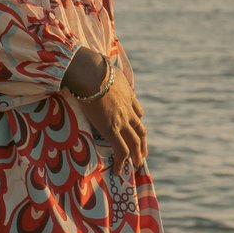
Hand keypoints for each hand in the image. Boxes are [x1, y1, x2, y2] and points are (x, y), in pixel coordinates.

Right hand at [62, 48, 146, 171]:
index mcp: (127, 94)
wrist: (91, 73)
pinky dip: (122, 161)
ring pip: (135, 141)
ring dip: (137, 154)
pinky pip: (121, 149)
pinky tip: (119, 170)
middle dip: (142, 142)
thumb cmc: (91, 67)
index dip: (137, 119)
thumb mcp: (103, 65)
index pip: (137, 110)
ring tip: (137, 164)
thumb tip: (90, 62)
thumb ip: (101, 68)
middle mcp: (128, 109)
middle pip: (140, 128)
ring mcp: (122, 120)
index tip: (137, 125)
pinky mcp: (113, 129)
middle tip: (143, 152)